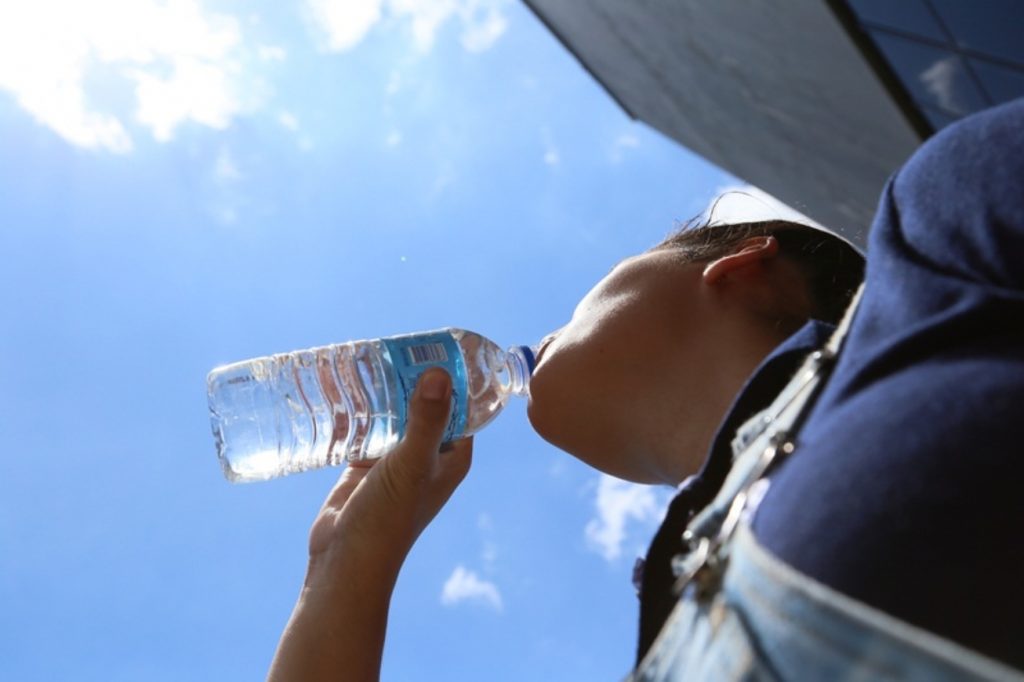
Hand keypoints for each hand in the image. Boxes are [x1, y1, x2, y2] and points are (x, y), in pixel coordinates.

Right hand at [268, 367, 472, 681]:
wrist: (345, 564)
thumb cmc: (388, 520)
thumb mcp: (410, 464)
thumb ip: (426, 421)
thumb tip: (440, 375)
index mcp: (453, 455)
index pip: (463, 404)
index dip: (454, 373)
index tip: (436, 341)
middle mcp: (428, 455)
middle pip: (423, 403)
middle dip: (408, 375)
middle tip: (389, 343)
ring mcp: (396, 460)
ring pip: (391, 413)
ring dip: (378, 389)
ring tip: (360, 355)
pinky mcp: (364, 466)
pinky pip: (362, 427)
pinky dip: (353, 409)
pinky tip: (334, 386)